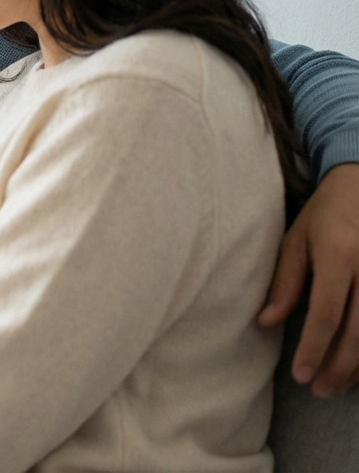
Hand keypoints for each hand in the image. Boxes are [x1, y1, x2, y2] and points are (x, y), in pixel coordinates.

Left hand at [258, 162, 358, 396]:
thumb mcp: (296, 239)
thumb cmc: (325, 214)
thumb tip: (265, 322)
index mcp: (339, 254)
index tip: (301, 376)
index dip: (314, 348)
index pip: (327, 313)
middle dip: (339, 366)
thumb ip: (284, 282)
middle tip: (319, 390)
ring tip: (338, 385)